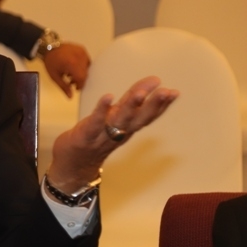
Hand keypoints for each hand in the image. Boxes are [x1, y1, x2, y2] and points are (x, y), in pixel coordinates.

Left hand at [42, 43, 90, 96]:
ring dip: (81, 72)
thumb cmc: (50, 62)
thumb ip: (64, 87)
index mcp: (72, 64)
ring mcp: (82, 52)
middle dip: (80, 79)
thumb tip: (70, 97)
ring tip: (70, 74)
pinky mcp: (82, 49)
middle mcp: (80, 57)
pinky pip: (86, 61)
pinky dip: (82, 66)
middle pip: (85, 73)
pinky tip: (74, 67)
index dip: (80, 85)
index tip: (75, 88)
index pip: (82, 78)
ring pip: (87, 67)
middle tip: (71, 81)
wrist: (48, 47)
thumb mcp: (54, 77)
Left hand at [47, 76, 178, 192]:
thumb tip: (153, 81)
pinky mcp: (86, 135)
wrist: (73, 165)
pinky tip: (108, 96)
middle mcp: (119, 132)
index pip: (147, 116)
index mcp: (127, 128)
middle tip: (167, 92)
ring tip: (140, 93)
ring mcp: (103, 135)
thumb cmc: (95, 136)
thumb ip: (131, 100)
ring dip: (131, 107)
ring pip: (120, 121)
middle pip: (139, 119)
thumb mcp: (116, 116)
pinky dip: (102, 110)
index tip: (174, 92)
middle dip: (154, 105)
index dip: (161, 105)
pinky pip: (95, 122)